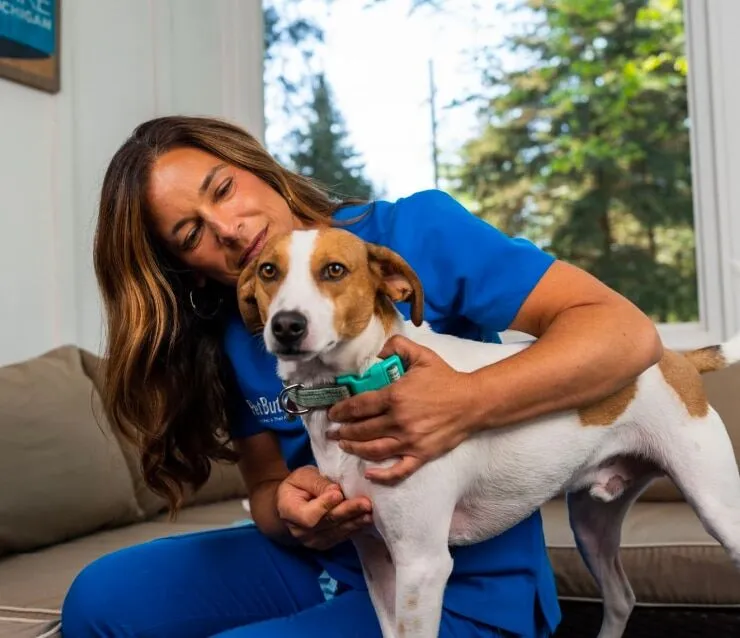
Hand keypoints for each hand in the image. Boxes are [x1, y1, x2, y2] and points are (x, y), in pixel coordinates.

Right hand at [275, 466, 372, 549]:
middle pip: (327, 523)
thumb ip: (318, 483)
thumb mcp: (303, 476)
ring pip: (337, 531)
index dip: (323, 506)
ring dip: (355, 521)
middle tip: (366, 503)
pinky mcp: (324, 544)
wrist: (293, 505)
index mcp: (289, 511)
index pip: (308, 515)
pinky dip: (354, 527)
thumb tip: (337, 491)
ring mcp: (312, 541)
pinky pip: (341, 537)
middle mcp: (300, 531)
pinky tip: (365, 519)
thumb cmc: (298, 486)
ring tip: (370, 512)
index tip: (338, 493)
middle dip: (348, 512)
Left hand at [327, 335, 479, 484]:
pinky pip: (398, 470)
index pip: (359, 406)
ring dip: (355, 449)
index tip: (333, 413)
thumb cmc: (446, 379)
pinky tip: (369, 474)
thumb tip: (378, 353)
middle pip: (362, 430)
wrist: (472, 402)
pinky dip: (382, 475)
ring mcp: (409, 441)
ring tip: (344, 445)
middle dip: (343, 432)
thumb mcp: (422, 355)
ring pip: (373, 450)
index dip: (342, 411)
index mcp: (395, 397)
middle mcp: (398, 421)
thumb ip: (397, 346)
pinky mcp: (421, 455)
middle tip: (333, 431)